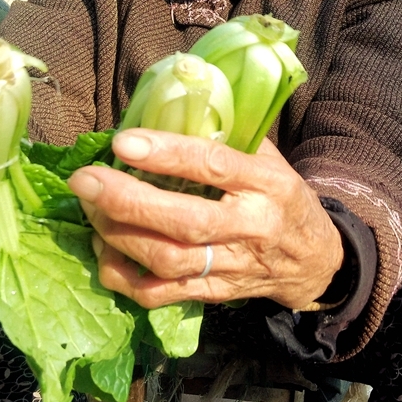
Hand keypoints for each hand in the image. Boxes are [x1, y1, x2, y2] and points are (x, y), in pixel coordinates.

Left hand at [68, 129, 343, 310]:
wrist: (315, 262)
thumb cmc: (282, 199)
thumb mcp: (272, 161)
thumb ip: (227, 138)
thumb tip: (169, 105)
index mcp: (268, 185)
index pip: (214, 167)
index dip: (167, 155)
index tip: (123, 142)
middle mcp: (251, 228)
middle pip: (185, 223)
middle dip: (127, 201)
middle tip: (85, 180)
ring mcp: (233, 267)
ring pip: (169, 260)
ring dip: (120, 237)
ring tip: (91, 211)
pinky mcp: (215, 296)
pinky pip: (162, 295)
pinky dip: (124, 278)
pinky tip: (105, 252)